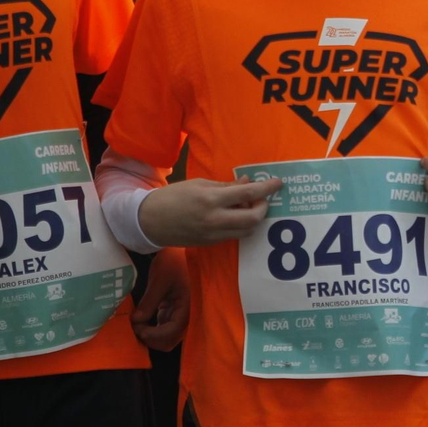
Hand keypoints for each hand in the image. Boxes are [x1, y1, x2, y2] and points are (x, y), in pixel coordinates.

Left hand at [130, 247, 188, 351]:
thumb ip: (149, 303)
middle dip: (152, 339)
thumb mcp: (159, 281)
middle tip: (136, 328)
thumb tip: (135, 321)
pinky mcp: (174, 311)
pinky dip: (152, 328)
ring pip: (167, 336)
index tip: (137, 328)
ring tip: (137, 324)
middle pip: (170, 340)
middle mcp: (187, 315)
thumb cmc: (173, 263)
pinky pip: (164, 328)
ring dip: (151, 335)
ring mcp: (180, 314)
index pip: (172, 331)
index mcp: (188, 307)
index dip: (154, 334)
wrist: (179, 251)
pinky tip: (141, 320)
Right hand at [137, 177, 283, 246]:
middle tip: (262, 198)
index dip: (267, 188)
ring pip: (247, 230)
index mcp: (211, 199)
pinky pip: (235, 235)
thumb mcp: (199, 184)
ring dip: (254, 218)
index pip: (248, 194)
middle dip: (264, 207)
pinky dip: (241, 225)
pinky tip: (235, 215)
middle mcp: (215, 219)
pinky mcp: (211, 243)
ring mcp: (213, 234)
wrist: (149, 221)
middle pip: (254, 218)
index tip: (278, 183)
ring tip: (247, 206)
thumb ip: (226, 185)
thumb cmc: (173, 197)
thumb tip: (249, 183)